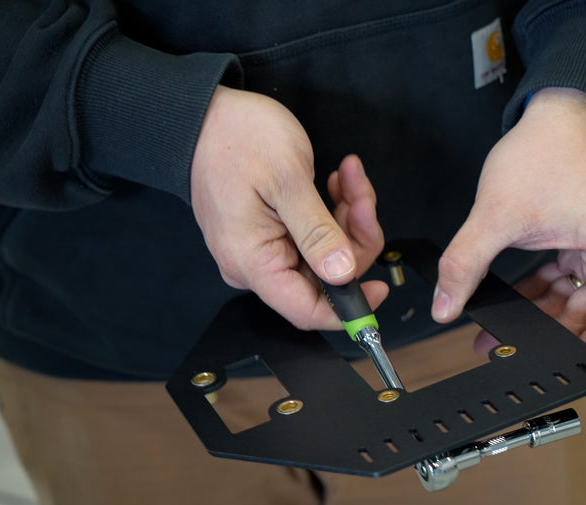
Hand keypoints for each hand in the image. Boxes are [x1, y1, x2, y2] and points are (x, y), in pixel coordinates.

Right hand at [191, 86, 386, 329]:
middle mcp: (255, 264)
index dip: (348, 306)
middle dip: (353, 239)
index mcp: (253, 262)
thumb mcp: (287, 180)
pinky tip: (336, 181)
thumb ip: (317, 233)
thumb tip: (343, 275)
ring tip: (348, 176)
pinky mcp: (270, 231)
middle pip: (323, 278)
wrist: (205, 113)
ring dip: (346, 217)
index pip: (306, 310)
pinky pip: (312, 235)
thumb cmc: (236, 138)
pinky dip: (332, 210)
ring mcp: (262, 247)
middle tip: (362, 196)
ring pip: (323, 253)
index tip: (380, 288)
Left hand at [433, 88, 585, 355]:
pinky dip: (546, 293)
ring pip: (581, 305)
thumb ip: (465, 266)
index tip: (534, 359)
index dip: (573, 351)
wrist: (564, 110)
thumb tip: (444, 308)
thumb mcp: (495, 213)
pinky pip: (576, 284)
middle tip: (498, 345)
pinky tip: (513, 301)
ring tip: (496, 328)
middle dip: (545, 334)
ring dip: (541, 316)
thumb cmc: (545, 150)